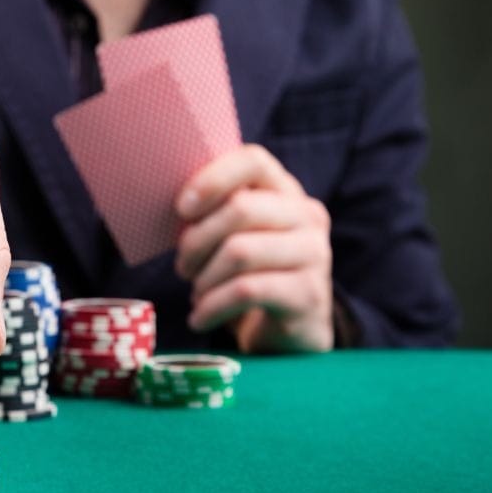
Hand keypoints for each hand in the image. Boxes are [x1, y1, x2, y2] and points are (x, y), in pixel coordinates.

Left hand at [174, 144, 332, 352]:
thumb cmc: (251, 275)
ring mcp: (313, 253)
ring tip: (196, 295)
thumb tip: (178, 207)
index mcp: (286, 191)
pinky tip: (200, 318)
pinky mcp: (309, 293)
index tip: (181, 209)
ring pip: (240, 252)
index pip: (253, 161)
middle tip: (182, 267)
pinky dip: (212, 307)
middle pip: (241, 208)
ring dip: (204, 278)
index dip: (212, 179)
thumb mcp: (236, 237)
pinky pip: (246, 291)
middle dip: (197, 240)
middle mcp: (307, 215)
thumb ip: (216, 213)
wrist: (290, 331)